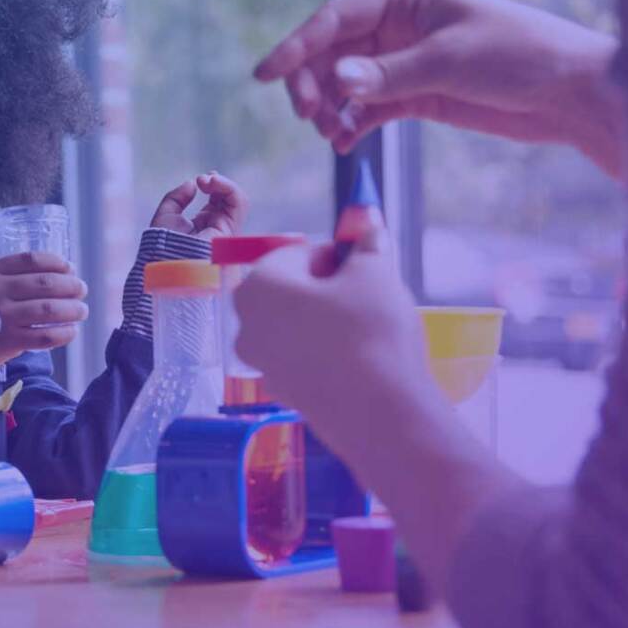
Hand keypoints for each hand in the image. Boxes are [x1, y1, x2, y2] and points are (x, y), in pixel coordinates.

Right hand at [0, 251, 88, 382]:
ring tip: (81, 311)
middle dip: (71, 286)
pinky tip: (71, 332)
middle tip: (82, 291)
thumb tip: (62, 276)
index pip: (32, 260)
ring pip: (50, 309)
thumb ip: (13, 280)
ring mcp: (3, 317)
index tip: (70, 269)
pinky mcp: (9, 341)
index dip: (57, 263)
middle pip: (46, 283)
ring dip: (73, 310)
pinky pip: (46, 335)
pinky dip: (64, 333)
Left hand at [151, 172, 246, 237]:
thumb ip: (176, 198)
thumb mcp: (165, 216)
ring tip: (206, 180)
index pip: (218, 201)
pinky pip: (239, 204)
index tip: (201, 180)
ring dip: (224, 184)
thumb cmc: (163, 246)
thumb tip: (191, 184)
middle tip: (202, 180)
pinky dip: (228, 187)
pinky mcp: (229, 230)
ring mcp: (225, 230)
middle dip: (218, 183)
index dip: (214, 186)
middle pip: (229, 199)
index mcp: (204, 226)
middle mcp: (217, 228)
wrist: (167, 263)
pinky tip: (213, 182)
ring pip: (238, 200)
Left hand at [232, 221, 442, 471]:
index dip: (334, 256)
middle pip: (289, 290)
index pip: (295, 253)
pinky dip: (325, 352)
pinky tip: (359, 358)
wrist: (380, 413)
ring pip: (294, 325)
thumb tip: (366, 213)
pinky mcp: (282, 393)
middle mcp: (247, 324)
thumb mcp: (375, 273)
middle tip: (367, 295)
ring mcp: (260, 363)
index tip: (363, 266)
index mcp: (258, 286)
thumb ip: (367, 241)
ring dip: (325, 319)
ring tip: (367, 328)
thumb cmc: (371, 329)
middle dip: (326, 287)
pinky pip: (302, 357)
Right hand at [252, 0, 627, 181]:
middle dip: (312, 82)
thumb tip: (335, 81)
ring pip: (344, 82)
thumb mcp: (450, 60)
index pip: (334, 17)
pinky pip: (366, 108)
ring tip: (330, 132)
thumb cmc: (518, 55)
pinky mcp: (414, 93)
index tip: (265, 75)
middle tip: (308, 115)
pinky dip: (352, 125)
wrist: (568, 92)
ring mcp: (402, 59)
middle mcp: (397, 22)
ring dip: (330, 107)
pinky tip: (345, 143)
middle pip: (330, 51)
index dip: (296, 45)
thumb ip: (388, 73)